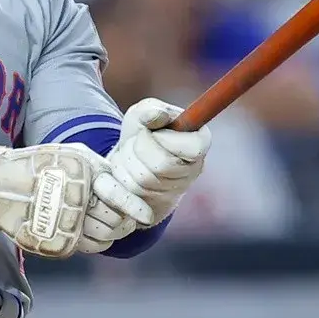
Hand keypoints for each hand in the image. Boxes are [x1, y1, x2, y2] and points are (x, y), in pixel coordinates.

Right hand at [0, 143, 147, 258]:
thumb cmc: (39, 166)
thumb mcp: (72, 154)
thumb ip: (98, 167)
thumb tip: (122, 184)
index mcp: (83, 174)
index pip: (119, 197)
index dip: (134, 208)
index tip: (144, 216)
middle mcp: (76, 199)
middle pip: (116, 222)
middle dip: (121, 222)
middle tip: (120, 218)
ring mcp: (65, 223)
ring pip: (104, 240)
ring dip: (106, 234)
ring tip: (96, 223)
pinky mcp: (56, 241)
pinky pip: (86, 247)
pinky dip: (90, 242)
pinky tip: (82, 230)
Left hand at [96, 98, 212, 226]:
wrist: (130, 157)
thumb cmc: (143, 131)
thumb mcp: (144, 112)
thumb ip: (151, 110)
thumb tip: (157, 115)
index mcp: (199, 143)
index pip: (193, 148)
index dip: (165, 139)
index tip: (153, 132)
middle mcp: (194, 170)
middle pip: (162, 164)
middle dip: (139, 148)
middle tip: (136, 140)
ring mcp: (175, 192)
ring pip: (143, 180)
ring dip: (126, 161)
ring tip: (129, 153)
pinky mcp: (154, 207)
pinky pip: (130, 194)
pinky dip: (119, 177)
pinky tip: (124, 168)